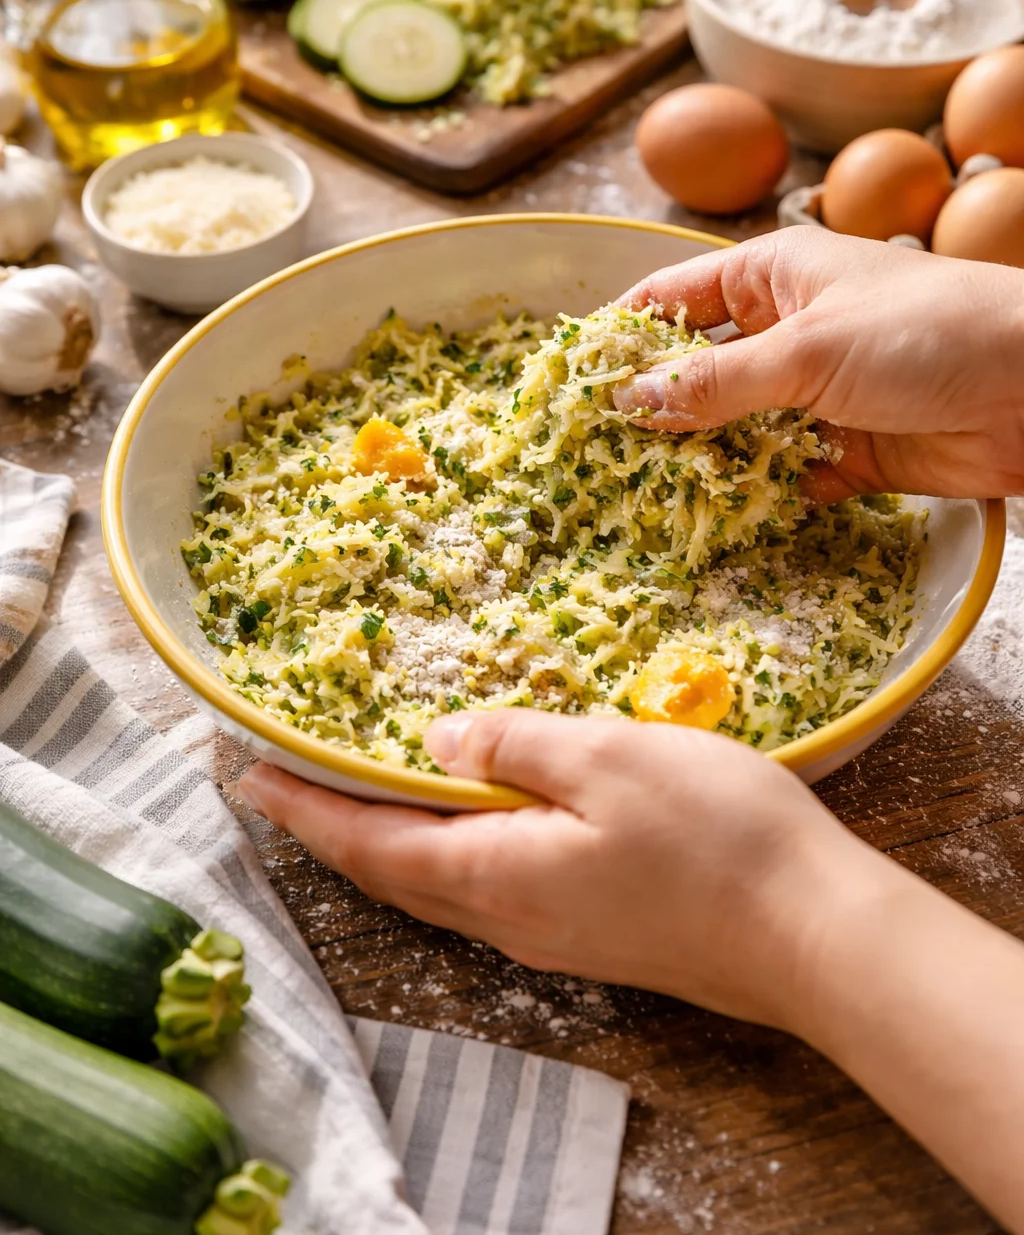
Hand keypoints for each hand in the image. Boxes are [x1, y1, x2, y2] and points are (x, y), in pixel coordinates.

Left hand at [234, 708, 876, 1031]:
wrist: (817, 936)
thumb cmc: (718, 839)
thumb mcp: (607, 759)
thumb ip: (514, 747)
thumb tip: (437, 744)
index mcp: (497, 876)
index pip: (369, 847)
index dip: (306, 809)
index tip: (250, 776)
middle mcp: (510, 920)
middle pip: (396, 873)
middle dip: (335, 825)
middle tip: (292, 777)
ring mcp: (554, 934)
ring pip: (443, 883)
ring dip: (392, 838)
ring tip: (364, 790)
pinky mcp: (594, 931)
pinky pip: (492, 887)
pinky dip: (452, 848)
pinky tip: (472, 816)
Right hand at [611, 226, 1023, 500]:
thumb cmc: (926, 333)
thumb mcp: (806, 349)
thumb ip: (717, 383)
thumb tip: (631, 402)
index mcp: (773, 276)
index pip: (674, 298)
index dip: (621, 335)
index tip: (569, 381)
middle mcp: (789, 330)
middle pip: (698, 370)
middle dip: (653, 410)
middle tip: (592, 457)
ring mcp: (818, 394)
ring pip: (736, 429)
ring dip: (700, 461)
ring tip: (639, 499)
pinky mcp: (850, 451)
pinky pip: (783, 476)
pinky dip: (755, 497)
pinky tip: (713, 522)